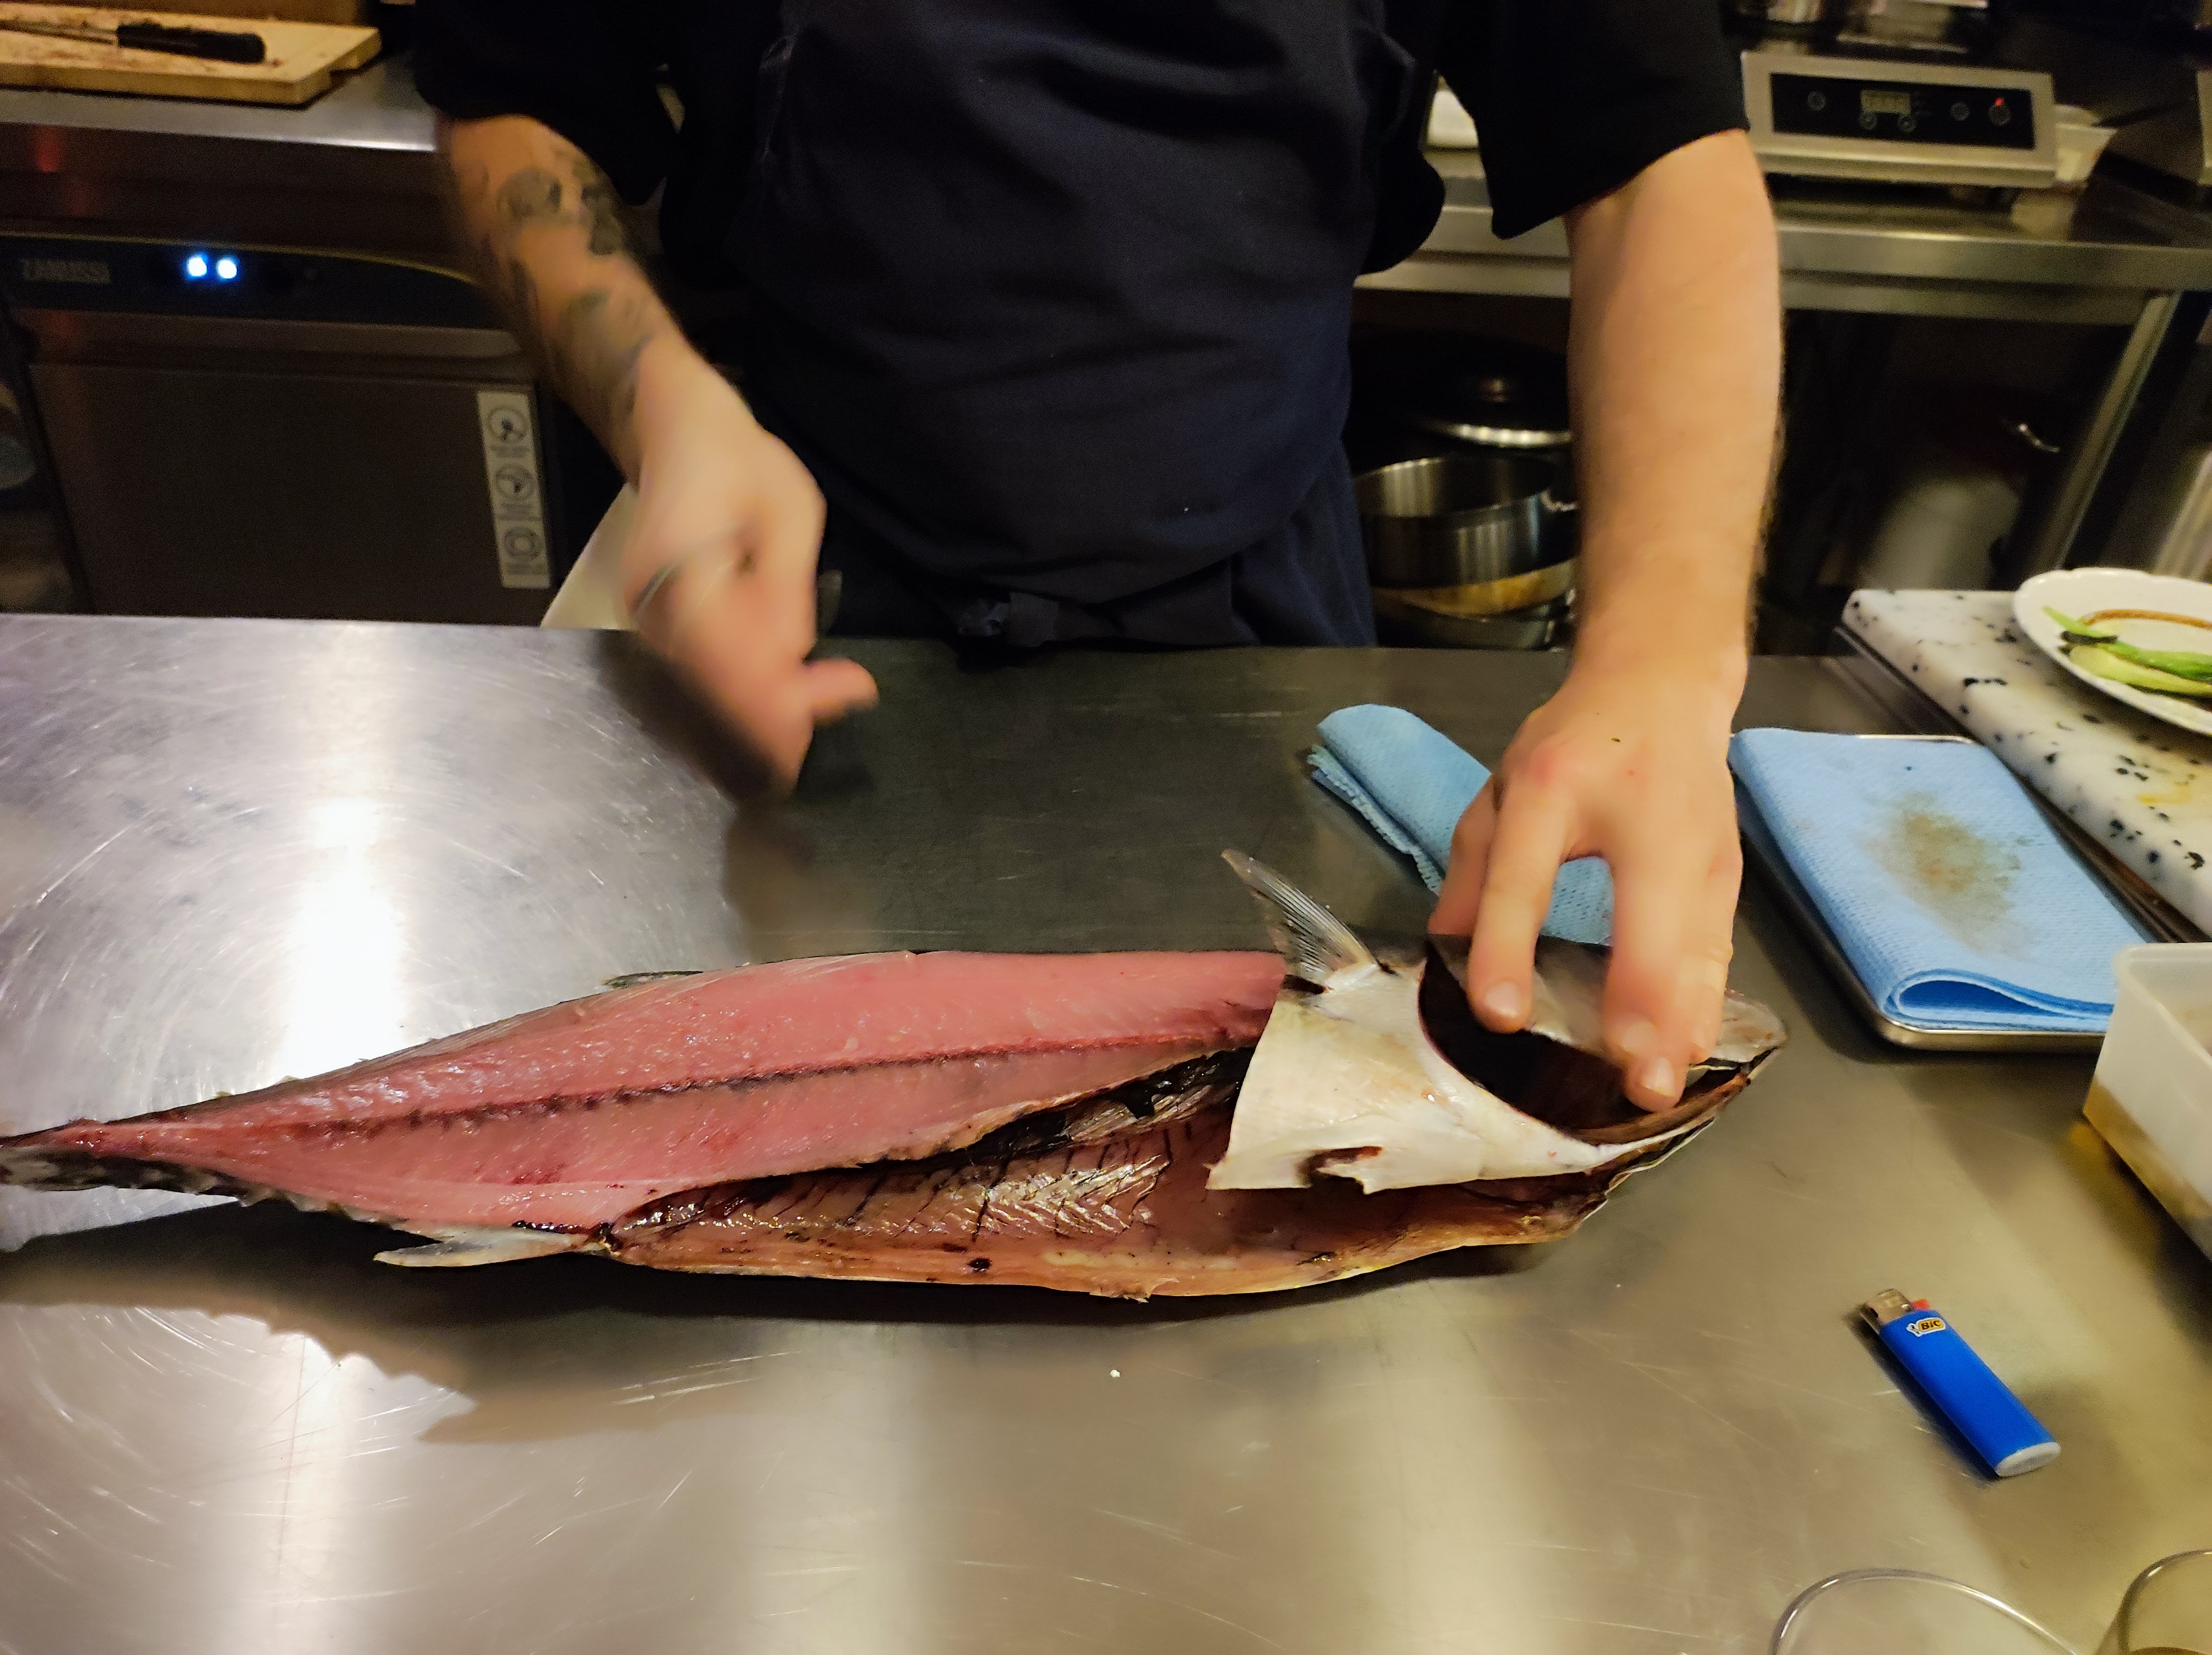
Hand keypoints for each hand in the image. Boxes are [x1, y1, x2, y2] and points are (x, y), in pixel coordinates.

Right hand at [621, 344, 876, 788]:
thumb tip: (794, 655)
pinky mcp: (658, 624)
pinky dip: (751, 682)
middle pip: (721, 684)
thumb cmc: (736, 460)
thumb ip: (786, 588)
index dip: (790, 693)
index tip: (852, 690)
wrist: (674, 431)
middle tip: (849, 694)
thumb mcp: (787, 510)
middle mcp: (652, 605)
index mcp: (679, 569)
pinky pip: (707, 668)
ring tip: (828, 689)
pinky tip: (791, 681)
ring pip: (714, 685)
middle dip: (786, 706)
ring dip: (772, 699)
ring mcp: (649, 618)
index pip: (732, 657)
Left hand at [1430, 653, 1743, 1109]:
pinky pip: (1717, 952)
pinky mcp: (1728, 874)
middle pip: (1646, 920)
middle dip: (1641, 1003)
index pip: (1526, 875)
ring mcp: (1699, 848)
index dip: (1509, 946)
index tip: (1501, 1016)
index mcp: (1556, 787)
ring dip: (1681, 1023)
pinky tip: (1689, 1056)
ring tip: (1658, 1089)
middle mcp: (1641, 819)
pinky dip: (1704, 1007)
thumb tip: (1439, 954)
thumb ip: (1469, 871)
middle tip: (1630, 1079)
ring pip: (1698, 947)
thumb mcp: (1502, 789)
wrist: (1663, 688)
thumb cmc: (1574, 744)